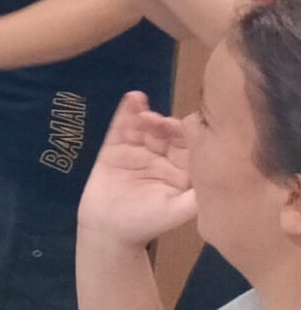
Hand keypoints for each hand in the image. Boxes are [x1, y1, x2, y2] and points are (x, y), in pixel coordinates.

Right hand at [77, 92, 197, 248]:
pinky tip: (133, 98)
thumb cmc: (147, 223)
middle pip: (166, 134)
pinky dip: (126, 112)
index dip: (188, 136)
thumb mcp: (178, 211)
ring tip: (144, 113)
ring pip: (145, 127)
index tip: (185, 129)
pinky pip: (121, 126)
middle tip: (161, 122)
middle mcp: (161, 157)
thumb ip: (196, 194)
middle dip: (165, 125)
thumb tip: (220, 173)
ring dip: (147, 116)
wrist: (108, 230)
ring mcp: (137, 151)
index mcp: (181, 171)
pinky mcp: (114, 148)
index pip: (189, 147)